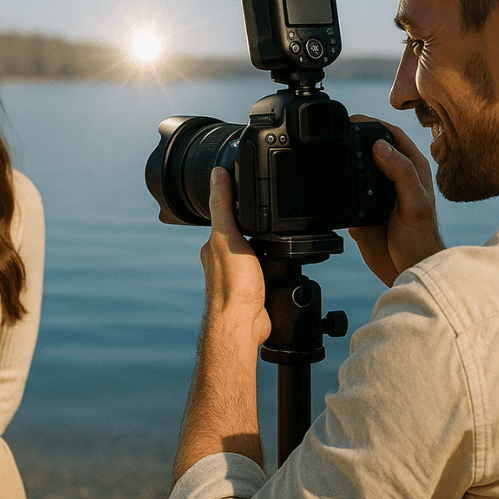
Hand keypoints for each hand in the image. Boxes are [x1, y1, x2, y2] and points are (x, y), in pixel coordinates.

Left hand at [199, 167, 269, 345]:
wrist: (243, 325)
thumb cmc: (232, 286)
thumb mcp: (228, 237)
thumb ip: (222, 205)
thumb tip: (216, 173)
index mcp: (215, 244)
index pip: (226, 216)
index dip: (238, 203)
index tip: (251, 190)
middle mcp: (225, 260)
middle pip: (245, 234)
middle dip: (258, 227)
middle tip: (273, 216)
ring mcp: (241, 276)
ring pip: (259, 253)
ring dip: (270, 248)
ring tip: (282, 239)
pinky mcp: (257, 289)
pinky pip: (269, 270)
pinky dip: (277, 265)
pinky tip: (284, 264)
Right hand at [348, 116, 443, 285]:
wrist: (408, 269)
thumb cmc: (421, 239)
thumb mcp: (415, 204)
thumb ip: (401, 173)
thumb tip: (380, 147)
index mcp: (412, 169)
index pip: (392, 135)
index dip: (374, 123)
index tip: (355, 120)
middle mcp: (394, 177)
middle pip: (371, 148)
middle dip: (355, 139)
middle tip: (337, 133)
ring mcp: (376, 193)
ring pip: (357, 169)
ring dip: (345, 163)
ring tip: (331, 154)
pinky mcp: (362, 210)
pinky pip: (347, 194)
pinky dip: (338, 188)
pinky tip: (330, 184)